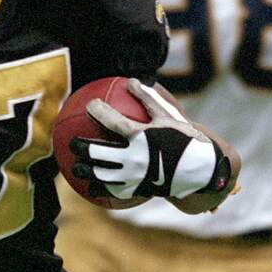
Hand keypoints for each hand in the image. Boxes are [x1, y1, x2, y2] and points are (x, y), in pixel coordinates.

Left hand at [69, 78, 226, 199]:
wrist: (200, 170)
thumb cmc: (184, 138)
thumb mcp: (168, 115)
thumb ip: (148, 98)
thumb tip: (132, 80)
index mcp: (140, 135)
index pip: (111, 120)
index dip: (97, 110)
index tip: (90, 104)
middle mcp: (134, 156)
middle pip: (98, 152)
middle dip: (80, 146)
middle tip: (71, 142)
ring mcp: (134, 175)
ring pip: (101, 175)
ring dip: (84, 170)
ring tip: (75, 167)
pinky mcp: (137, 189)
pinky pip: (114, 191)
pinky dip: (100, 188)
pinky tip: (91, 186)